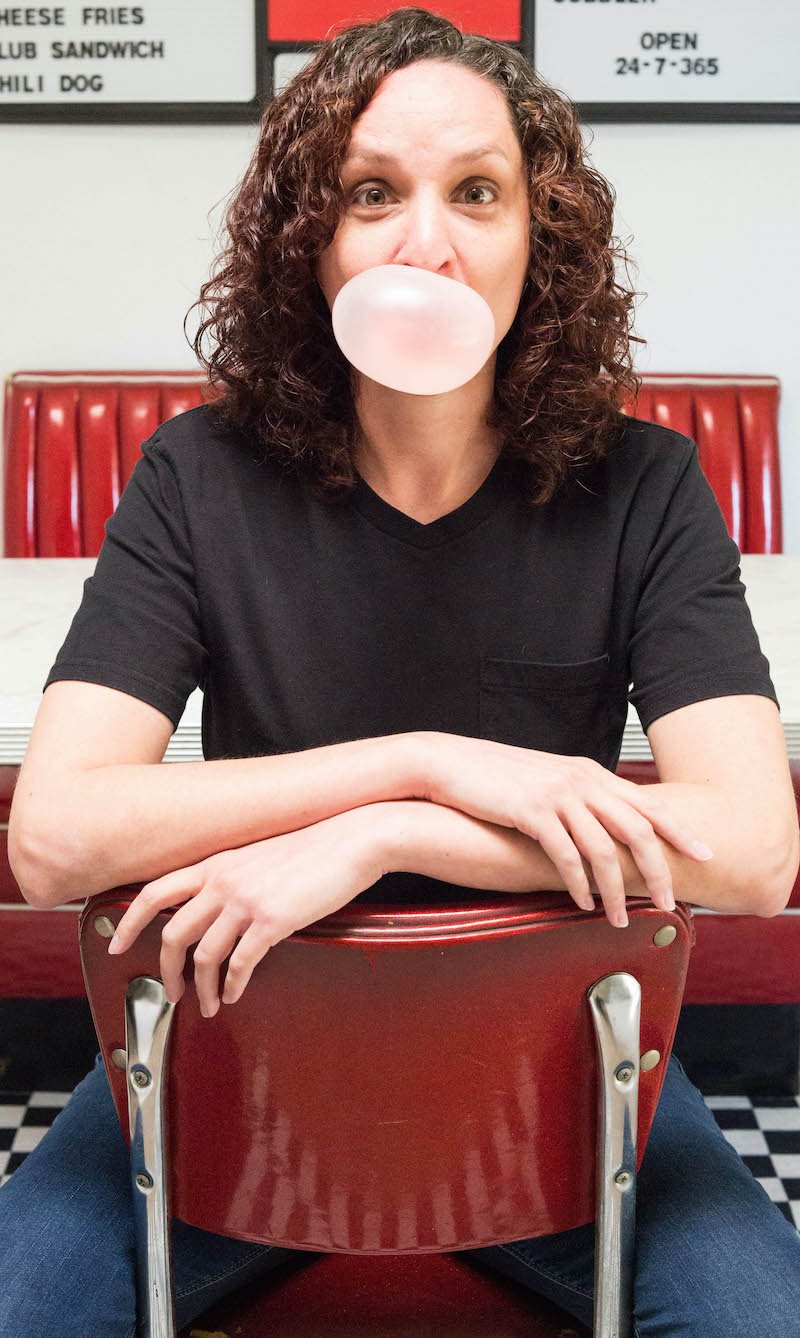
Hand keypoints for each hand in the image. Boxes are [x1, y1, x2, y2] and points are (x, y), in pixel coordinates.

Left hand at [106, 808, 382, 1016]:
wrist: (351, 837)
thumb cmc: (314, 846)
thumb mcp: (260, 855)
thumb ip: (233, 878)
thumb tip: (219, 911)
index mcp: (216, 864)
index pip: (154, 892)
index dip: (130, 923)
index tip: (117, 945)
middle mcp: (223, 881)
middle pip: (173, 934)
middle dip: (166, 971)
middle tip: (172, 992)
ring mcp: (245, 900)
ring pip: (203, 956)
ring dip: (201, 989)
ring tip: (208, 1004)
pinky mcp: (272, 920)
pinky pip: (239, 964)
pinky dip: (232, 986)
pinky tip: (234, 994)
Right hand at [419, 733, 713, 926]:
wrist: (448, 763)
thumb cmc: (494, 777)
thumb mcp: (546, 780)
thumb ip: (577, 798)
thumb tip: (599, 826)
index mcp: (588, 773)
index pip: (646, 803)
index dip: (678, 830)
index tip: (704, 853)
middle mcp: (581, 780)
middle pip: (637, 828)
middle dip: (658, 869)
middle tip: (668, 900)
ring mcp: (558, 794)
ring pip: (604, 849)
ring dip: (616, 890)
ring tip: (618, 918)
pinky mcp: (532, 811)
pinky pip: (566, 855)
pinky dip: (579, 884)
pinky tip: (583, 904)